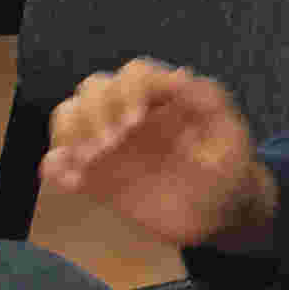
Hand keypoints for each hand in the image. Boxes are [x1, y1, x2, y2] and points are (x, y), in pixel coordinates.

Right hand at [41, 60, 270, 244]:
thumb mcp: (232, 135)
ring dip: (69, 134)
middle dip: (94, 113)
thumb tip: (178, 74)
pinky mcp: (98, 176)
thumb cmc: (229, 168)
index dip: (128, 91)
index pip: (134, 74)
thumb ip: (211, 103)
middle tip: (107, 148)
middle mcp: (131, 112)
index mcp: (163, 97)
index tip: (133, 123)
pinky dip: (55, 167)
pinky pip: (63, 163)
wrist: (220, 215)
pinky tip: (68, 182)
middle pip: (94, 90)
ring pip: (71, 116)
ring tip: (84, 163)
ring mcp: (111, 143)